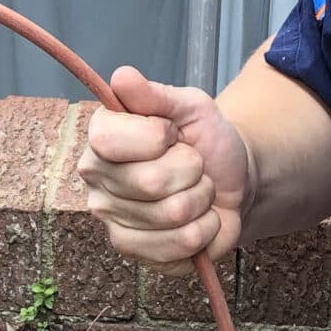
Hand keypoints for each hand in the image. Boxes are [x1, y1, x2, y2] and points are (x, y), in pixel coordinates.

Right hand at [77, 67, 251, 267]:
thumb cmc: (205, 140)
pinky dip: (206, 230)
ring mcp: (114, 222)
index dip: (155, 135)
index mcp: (100, 140)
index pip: (110, 139)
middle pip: (150, 182)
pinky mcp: (138, 253)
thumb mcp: (189, 107)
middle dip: (191, 170)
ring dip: (202, 199)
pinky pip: (181, 246)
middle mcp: (97, 182)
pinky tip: (199, 219)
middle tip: (193, 166)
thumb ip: (155, 94)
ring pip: (173, 215)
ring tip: (198, 191)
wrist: (233, 181)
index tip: (171, 133)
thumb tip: (121, 76)